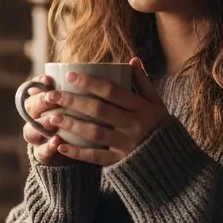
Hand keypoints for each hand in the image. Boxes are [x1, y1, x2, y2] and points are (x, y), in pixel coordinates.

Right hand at [21, 75, 73, 165]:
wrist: (75, 151)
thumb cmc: (79, 120)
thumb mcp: (80, 104)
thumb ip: (81, 91)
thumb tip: (95, 71)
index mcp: (42, 103)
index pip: (33, 89)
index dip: (38, 83)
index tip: (49, 79)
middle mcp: (35, 119)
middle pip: (29, 108)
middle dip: (40, 102)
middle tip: (52, 97)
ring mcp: (37, 138)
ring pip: (30, 130)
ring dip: (42, 123)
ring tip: (53, 120)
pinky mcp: (43, 154)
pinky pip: (41, 152)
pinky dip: (48, 147)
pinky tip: (57, 142)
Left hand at [40, 58, 169, 165]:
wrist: (171, 161)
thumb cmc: (160, 127)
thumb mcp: (156, 104)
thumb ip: (143, 83)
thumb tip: (132, 60)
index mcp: (142, 108)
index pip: (112, 91)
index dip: (90, 82)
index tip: (70, 75)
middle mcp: (134, 125)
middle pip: (98, 110)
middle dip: (73, 101)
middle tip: (52, 95)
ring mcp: (126, 145)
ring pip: (94, 133)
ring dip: (71, 124)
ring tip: (51, 118)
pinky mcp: (120, 162)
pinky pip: (95, 157)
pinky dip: (77, 153)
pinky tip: (60, 145)